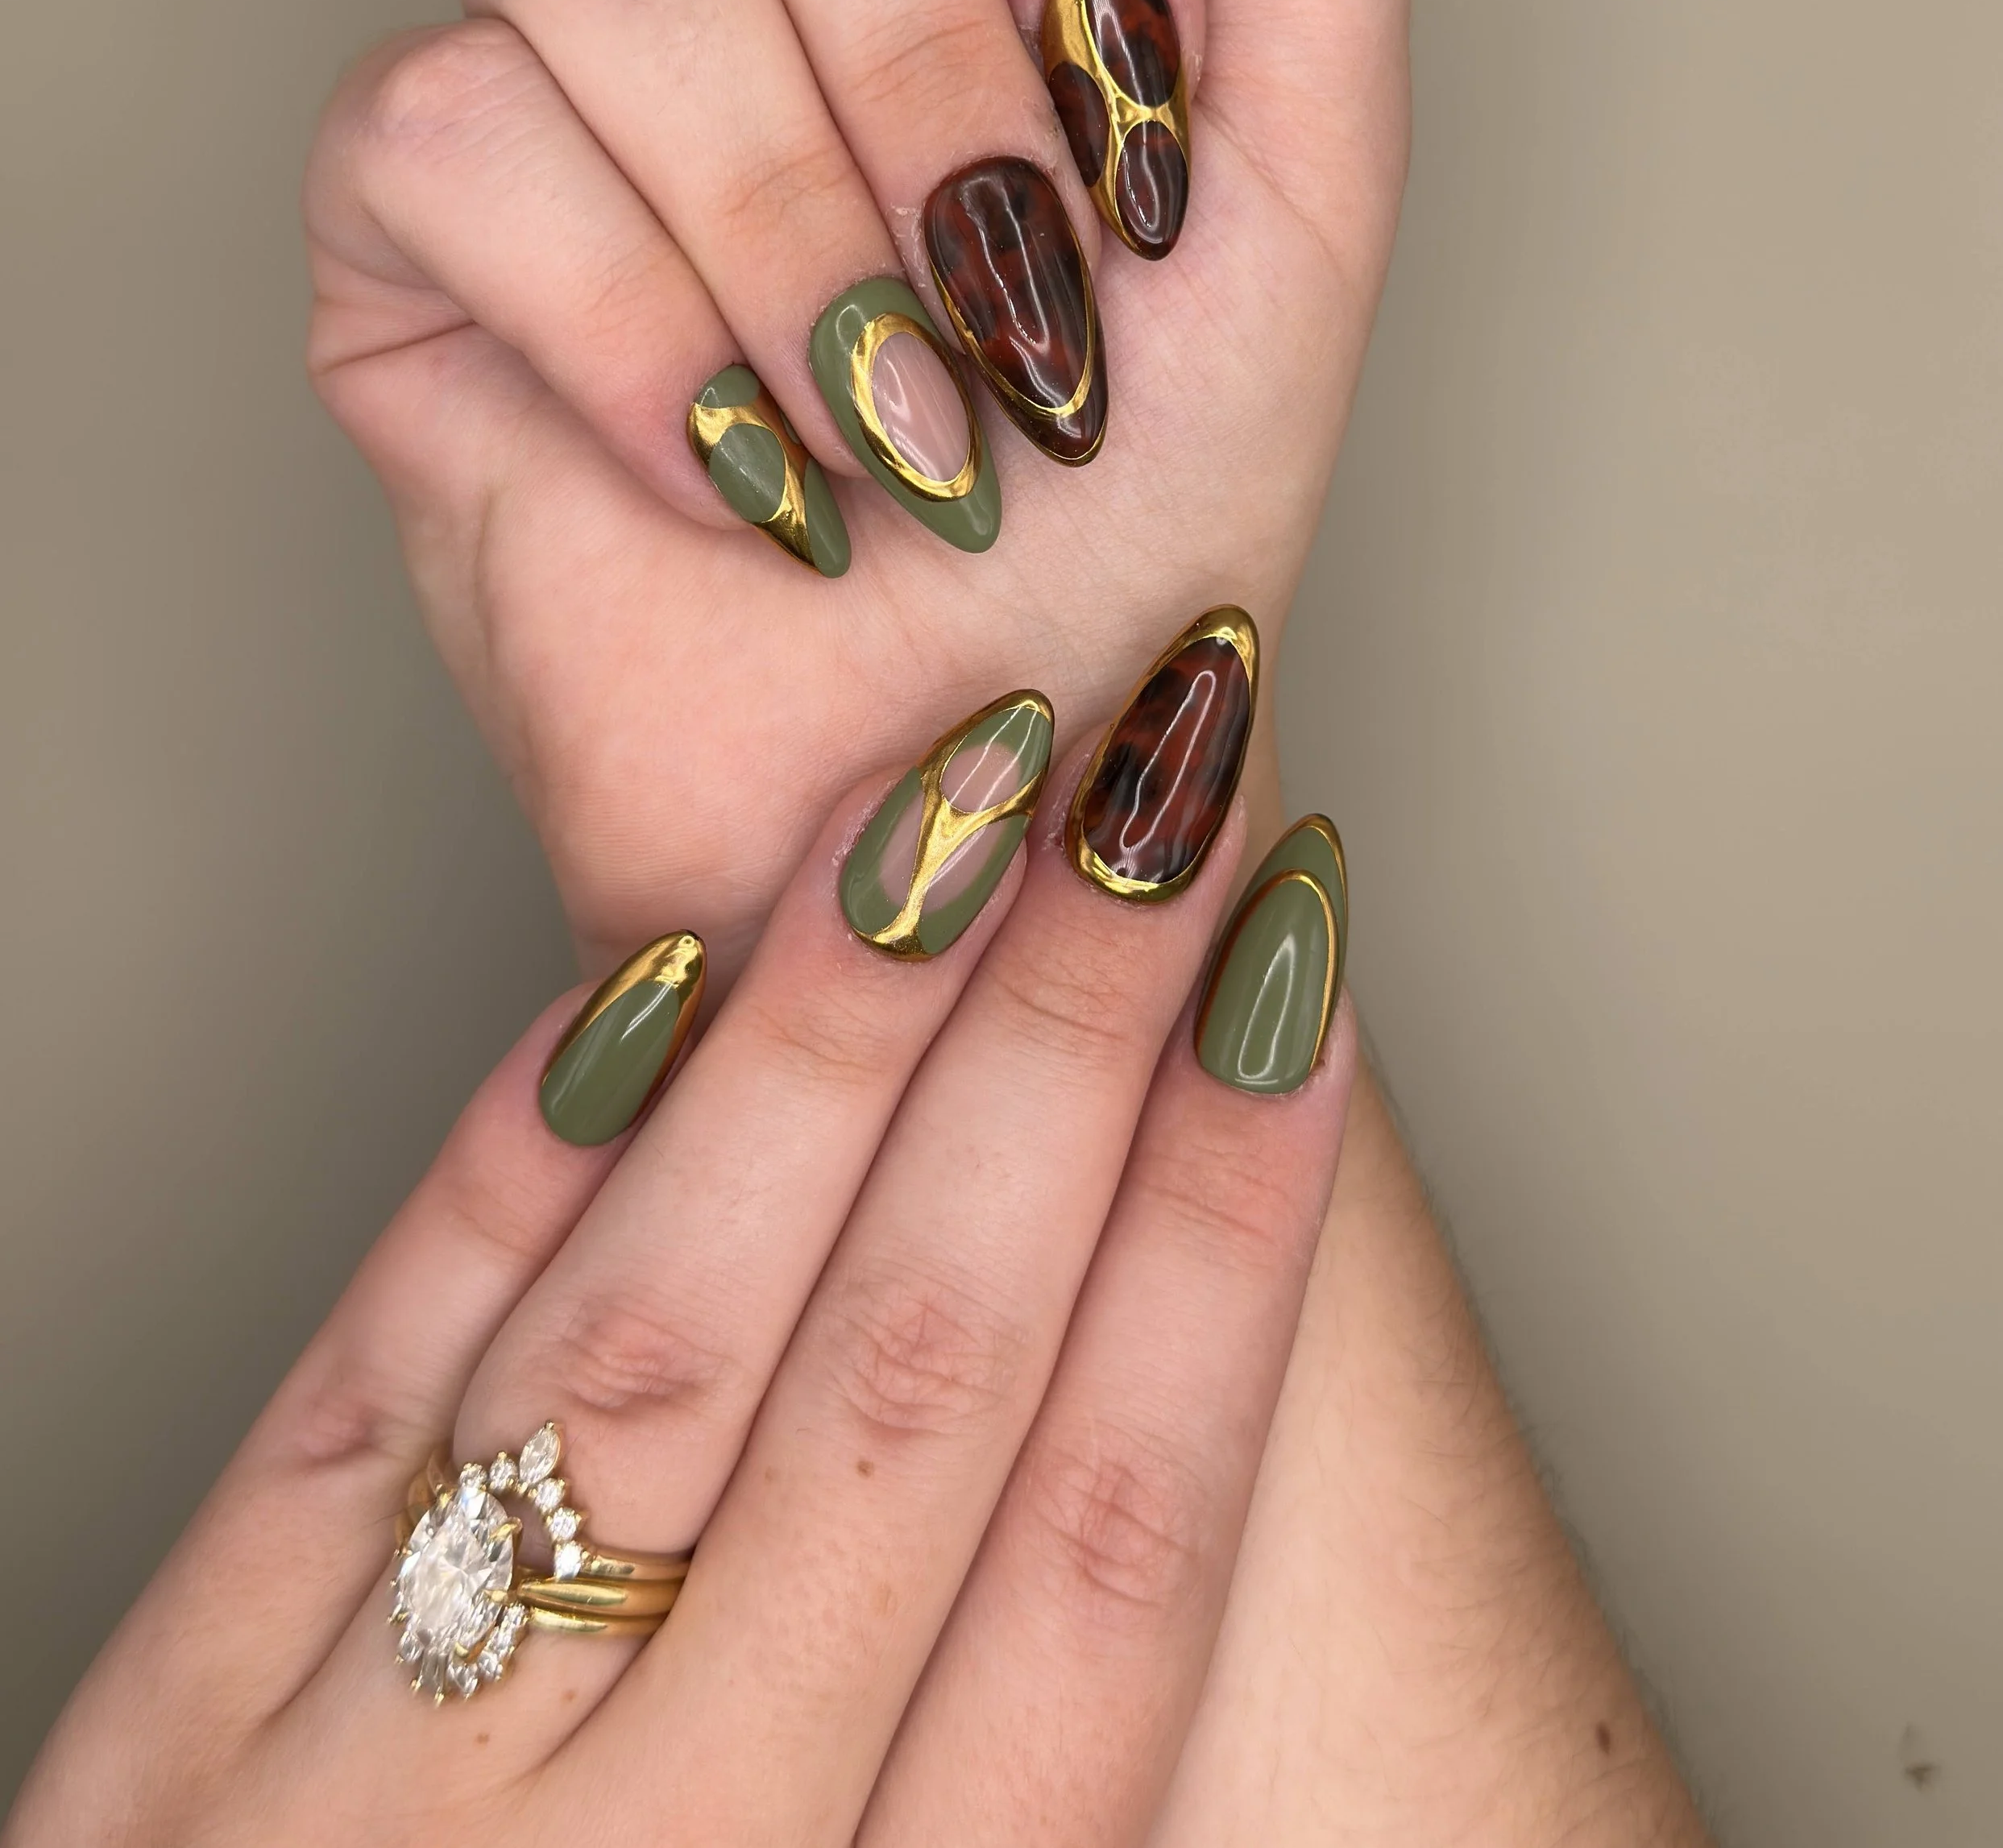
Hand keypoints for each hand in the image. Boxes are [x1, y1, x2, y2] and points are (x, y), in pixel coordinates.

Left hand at [8, 698, 1354, 1846]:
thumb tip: (1140, 1346)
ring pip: (661, 1344)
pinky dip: (519, 1159)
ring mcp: (371, 1795)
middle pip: (914, 1394)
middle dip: (1064, 1052)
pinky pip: (372, 1379)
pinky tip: (654, 969)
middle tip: (1158, 786)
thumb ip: (996, 1749)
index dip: (1228, 1242)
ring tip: (947, 799)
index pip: (1112, 1558)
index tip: (1306, 986)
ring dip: (827, 1041)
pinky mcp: (165, 1721)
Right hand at [303, 0, 1408, 970]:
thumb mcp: (1311, 145)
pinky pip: (456, 123)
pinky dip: (631, 333)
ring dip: (792, 232)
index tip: (1138, 147)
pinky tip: (719, 461)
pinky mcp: (410, 198)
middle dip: (945, 94)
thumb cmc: (1144, 490)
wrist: (978, 765)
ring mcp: (567, 43)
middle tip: (1009, 313)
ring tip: (876, 421)